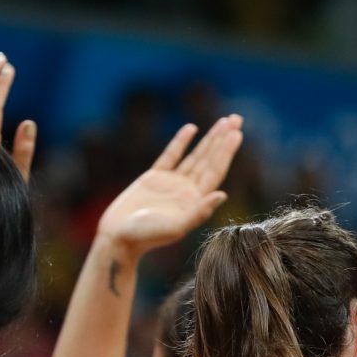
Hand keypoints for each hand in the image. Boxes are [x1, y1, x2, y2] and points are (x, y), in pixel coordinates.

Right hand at [96, 115, 242, 258]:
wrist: (119, 237)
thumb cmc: (147, 236)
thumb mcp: (176, 226)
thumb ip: (200, 212)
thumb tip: (223, 195)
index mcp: (195, 201)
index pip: (216, 172)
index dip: (226, 152)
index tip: (237, 134)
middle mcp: (188, 191)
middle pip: (210, 160)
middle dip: (223, 139)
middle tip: (237, 119)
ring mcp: (172, 183)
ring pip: (195, 156)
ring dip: (209, 138)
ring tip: (224, 121)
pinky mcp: (154, 178)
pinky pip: (171, 156)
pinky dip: (180, 142)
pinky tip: (192, 129)